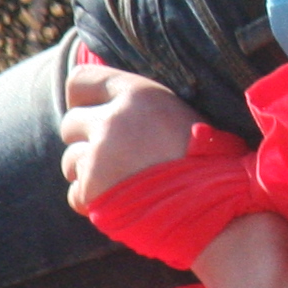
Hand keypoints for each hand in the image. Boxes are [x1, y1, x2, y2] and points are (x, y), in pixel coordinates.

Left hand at [58, 51, 206, 216]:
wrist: (218, 207)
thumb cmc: (207, 161)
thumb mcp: (178, 114)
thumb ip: (138, 106)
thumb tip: (104, 102)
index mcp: (137, 94)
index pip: (80, 80)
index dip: (82, 98)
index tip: (93, 112)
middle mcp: (113, 121)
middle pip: (70, 123)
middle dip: (86, 140)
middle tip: (117, 157)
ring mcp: (99, 157)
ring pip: (70, 161)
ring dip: (90, 173)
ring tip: (126, 182)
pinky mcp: (92, 192)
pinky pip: (75, 195)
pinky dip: (92, 202)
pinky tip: (123, 203)